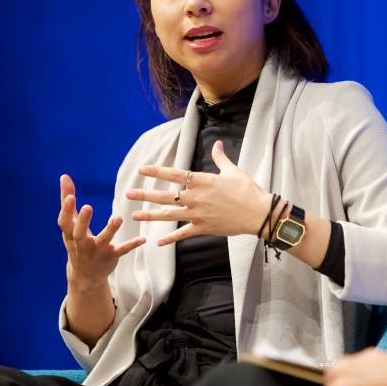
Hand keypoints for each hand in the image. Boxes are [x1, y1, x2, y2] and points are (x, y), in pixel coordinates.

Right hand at [57, 174, 144, 288]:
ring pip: (103, 240)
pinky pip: (121, 250)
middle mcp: (81, 243)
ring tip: (118, 218)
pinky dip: (131, 245)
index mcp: (70, 233)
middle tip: (88, 207)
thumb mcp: (70, 224)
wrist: (85, 275)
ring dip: (110, 230)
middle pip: (79, 233)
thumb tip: (64, 176)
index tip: (70, 196)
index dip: (66, 209)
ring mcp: (96, 251)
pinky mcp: (110, 256)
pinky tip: (142, 239)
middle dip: (83, 221)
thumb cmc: (77, 241)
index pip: (64, 222)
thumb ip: (67, 199)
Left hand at [127, 140, 271, 245]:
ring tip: (135, 214)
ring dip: (150, 215)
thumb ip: (221, 158)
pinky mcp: (203, 228)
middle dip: (145, 195)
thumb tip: (217, 144)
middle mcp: (196, 198)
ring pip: (169, 215)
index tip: (142, 170)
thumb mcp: (233, 171)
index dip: (157, 172)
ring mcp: (198, 214)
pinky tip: (158, 242)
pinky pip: (183, 234)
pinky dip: (170, 238)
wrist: (258, 213)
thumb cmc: (247, 190)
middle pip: (165, 196)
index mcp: (202, 182)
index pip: (174, 175)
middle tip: (128, 194)